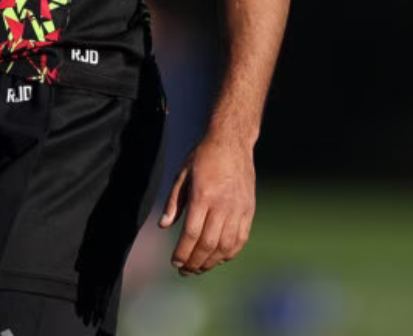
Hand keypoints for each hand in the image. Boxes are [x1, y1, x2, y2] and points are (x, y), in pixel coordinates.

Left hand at [159, 130, 255, 275]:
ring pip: (225, 245)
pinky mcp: (249, 209)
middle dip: (194, 262)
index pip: (191, 233)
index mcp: (203, 195)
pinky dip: (230, 253)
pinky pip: (241, 238)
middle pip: (208, 243)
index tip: (174, 262)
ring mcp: (238, 208)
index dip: (182, 252)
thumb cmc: (204, 157)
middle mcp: (222, 204)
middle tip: (184, 270)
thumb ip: (173, 201)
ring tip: (199, 268)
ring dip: (211, 261)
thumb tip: (163, 226)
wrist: (232, 141)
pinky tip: (219, 258)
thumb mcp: (182, 174)